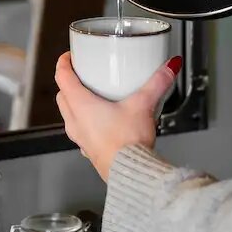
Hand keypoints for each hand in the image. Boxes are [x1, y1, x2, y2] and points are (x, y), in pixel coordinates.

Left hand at [55, 52, 181, 182]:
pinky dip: (86, 123)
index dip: (64, 63)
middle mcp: (75, 121)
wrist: (131, 175)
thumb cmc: (128, 144)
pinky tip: (104, 122)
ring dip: (75, 104)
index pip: (62, 77)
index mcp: (80, 105)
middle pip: (62, 96)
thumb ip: (157, 83)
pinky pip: (81, 132)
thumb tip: (168, 67)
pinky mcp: (89, 150)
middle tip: (82, 74)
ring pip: (69, 115)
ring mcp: (80, 138)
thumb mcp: (143, 105)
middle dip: (69, 83)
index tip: (69, 56)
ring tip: (94, 97)